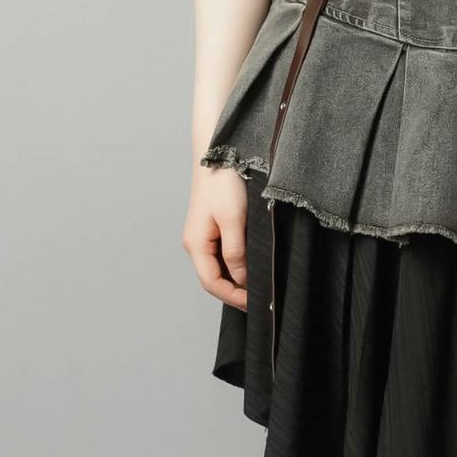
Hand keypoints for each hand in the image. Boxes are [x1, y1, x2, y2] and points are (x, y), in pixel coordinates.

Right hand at [183, 165, 250, 309]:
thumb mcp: (233, 220)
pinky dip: (238, 267)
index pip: (211, 283)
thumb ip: (235, 252)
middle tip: (261, 300)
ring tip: (260, 287)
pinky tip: (253, 269)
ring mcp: (204, 237)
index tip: (256, 303)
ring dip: (238, 281)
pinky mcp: (214, 230)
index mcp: (195, 244)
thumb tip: (241, 279)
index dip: (233, 297)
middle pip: (214, 279)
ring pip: (220, 269)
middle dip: (235, 293)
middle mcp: (196, 244)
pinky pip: (224, 257)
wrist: (222, 153)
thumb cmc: (225, 183)